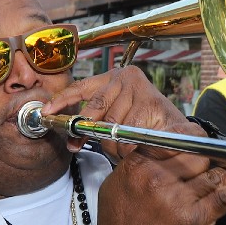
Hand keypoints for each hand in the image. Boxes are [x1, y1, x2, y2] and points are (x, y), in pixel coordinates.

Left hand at [45, 66, 202, 154]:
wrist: (179, 131)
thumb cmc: (144, 124)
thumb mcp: (114, 119)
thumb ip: (93, 124)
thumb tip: (71, 139)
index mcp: (111, 78)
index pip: (81, 87)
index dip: (62, 99)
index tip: (46, 111)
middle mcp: (125, 78)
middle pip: (95, 108)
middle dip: (87, 130)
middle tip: (79, 143)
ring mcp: (139, 88)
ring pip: (111, 124)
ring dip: (114, 142)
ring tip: (123, 146)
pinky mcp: (151, 102)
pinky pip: (129, 131)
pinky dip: (128, 144)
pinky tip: (135, 144)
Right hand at [95, 139, 225, 224]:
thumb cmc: (119, 224)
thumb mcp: (117, 181)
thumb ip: (142, 160)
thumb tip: (169, 144)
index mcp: (139, 165)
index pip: (177, 137)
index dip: (195, 136)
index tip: (202, 138)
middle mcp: (159, 179)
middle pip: (199, 155)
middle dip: (208, 156)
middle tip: (215, 157)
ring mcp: (179, 201)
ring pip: (215, 174)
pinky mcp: (196, 221)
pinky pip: (225, 197)